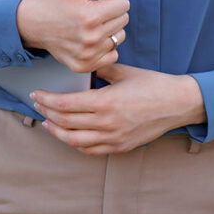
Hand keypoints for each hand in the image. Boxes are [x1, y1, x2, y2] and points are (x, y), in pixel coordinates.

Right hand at [16, 0, 128, 73]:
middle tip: (89, 9)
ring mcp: (88, 55)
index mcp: (90, 16)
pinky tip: (89, 38)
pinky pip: (111, 56)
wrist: (30, 24)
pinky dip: (104, 47)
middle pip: (123, 21)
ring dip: (108, 29)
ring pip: (118, 38)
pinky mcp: (84, 65)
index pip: (123, 5)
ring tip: (88, 23)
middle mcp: (91, 39)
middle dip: (110, 12)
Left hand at [32, 63, 206, 154]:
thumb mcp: (123, 71)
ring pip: (75, 141)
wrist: (177, 103)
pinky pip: (91, 150)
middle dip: (47, 113)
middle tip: (37, 104)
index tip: (36, 94)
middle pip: (66, 123)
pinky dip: (75, 143)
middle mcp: (106, 124)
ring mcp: (113, 138)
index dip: (47, 100)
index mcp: (105, 102)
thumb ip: (100, 68)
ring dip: (57, 132)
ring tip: (47, 122)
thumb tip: (83, 63)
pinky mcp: (120, 146)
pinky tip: (69, 135)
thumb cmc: (152, 84)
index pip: (65, 105)